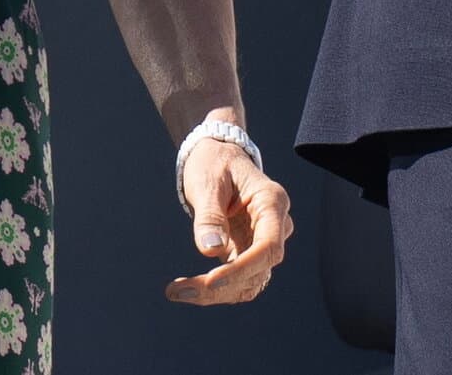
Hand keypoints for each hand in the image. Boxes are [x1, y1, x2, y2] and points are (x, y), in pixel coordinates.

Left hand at [165, 140, 293, 305]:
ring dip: (215, 294)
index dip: (243, 269)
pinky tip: (184, 288)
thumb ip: (210, 216)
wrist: (218, 157)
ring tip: (176, 290)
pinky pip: (237, 281)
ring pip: (249, 282)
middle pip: (259, 270)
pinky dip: (212, 290)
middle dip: (221, 287)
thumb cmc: (215, 164)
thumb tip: (210, 251)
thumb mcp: (208, 182)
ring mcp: (263, 240)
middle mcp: (274, 225)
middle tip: (177, 290)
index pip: (268, 246)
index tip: (209, 281)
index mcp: (272, 201)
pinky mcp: (248, 252)